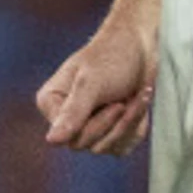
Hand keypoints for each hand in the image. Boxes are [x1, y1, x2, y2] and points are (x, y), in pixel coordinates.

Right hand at [36, 16, 155, 156]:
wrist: (141, 45)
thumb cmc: (112, 56)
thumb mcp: (92, 83)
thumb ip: (73, 112)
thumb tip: (52, 141)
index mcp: (51, 103)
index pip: (69, 137)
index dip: (97, 125)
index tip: (116, 103)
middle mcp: (65, 118)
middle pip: (88, 145)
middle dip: (116, 123)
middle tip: (125, 98)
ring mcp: (89, 127)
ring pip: (108, 147)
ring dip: (130, 122)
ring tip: (137, 95)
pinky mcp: (110, 132)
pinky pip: (123, 145)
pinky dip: (137, 126)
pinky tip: (138, 102)